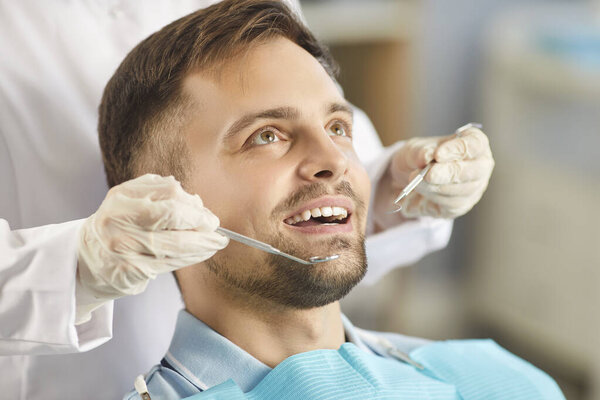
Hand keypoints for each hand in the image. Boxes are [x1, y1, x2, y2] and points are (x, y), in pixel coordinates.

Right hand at [75, 174, 227, 323]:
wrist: (84, 261)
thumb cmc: (117, 227)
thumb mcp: (130, 201)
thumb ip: (160, 193)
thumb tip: (196, 202)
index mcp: (121, 198)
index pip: (169, 194)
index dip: (193, 204)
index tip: (206, 212)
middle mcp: (120, 220)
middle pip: (173, 216)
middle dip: (201, 221)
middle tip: (216, 227)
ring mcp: (124, 247)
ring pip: (176, 243)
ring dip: (203, 243)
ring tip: (217, 242)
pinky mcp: (131, 270)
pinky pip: (171, 263)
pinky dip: (192, 258)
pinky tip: (202, 254)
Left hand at [389, 126, 493, 218]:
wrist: (409, 176)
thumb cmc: (420, 156)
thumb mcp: (415, 149)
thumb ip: (420, 151)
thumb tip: (427, 156)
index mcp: (474, 142)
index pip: (476, 144)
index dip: (458, 149)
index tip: (438, 155)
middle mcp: (480, 165)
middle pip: (475, 170)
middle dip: (449, 172)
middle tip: (428, 174)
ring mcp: (475, 187)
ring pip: (462, 190)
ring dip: (436, 186)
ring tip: (416, 181)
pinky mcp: (463, 205)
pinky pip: (452, 204)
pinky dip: (433, 197)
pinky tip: (421, 191)